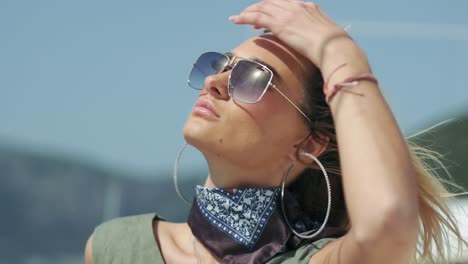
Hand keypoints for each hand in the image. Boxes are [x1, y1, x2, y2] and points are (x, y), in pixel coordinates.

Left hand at [229, 0, 352, 69]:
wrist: (333, 47)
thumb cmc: (333, 46)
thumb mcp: (325, 34)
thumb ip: (315, 33)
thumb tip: (313, 43)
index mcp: (308, 6)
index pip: (284, 2)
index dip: (272, 7)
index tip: (266, 14)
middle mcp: (296, 6)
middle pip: (271, 2)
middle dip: (258, 8)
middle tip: (249, 16)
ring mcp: (288, 14)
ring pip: (262, 7)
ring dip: (248, 12)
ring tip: (238, 18)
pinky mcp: (280, 24)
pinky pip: (257, 17)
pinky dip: (244, 17)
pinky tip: (236, 20)